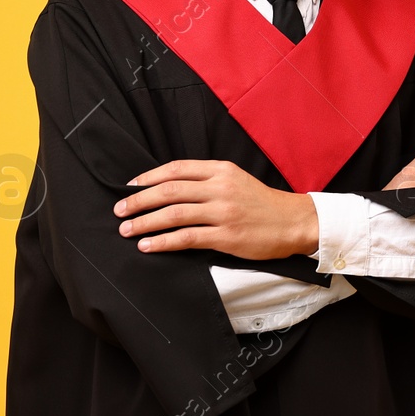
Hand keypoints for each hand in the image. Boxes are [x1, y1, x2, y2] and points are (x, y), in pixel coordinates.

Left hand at [114, 159, 317, 259]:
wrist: (294, 222)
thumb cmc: (263, 203)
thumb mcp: (237, 180)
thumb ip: (208, 181)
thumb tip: (170, 189)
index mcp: (222, 171)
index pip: (177, 169)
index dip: (149, 177)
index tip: (130, 186)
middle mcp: (221, 188)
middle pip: (170, 190)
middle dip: (139, 200)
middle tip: (120, 210)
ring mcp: (223, 212)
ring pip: (174, 214)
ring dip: (145, 222)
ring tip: (127, 230)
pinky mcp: (226, 236)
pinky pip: (187, 238)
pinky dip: (163, 242)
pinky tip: (148, 245)